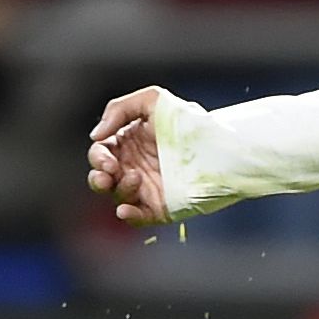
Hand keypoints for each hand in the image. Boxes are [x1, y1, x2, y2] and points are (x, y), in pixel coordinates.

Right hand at [85, 87, 176, 226]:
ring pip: (118, 196)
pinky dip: (129, 216)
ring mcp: (148, 187)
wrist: (221, 144)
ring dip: (119, 190)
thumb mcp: (152, 101)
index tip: (107, 160)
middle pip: (103, 178)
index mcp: (129, 144)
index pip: (101, 154)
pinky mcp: (163, 206)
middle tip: (108, 175)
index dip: (98, 158)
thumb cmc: (188, 120)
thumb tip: (96, 135)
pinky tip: (125, 210)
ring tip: (135, 178)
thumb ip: (118, 109)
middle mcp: (135, 166)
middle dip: (98, 178)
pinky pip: (139, 217)